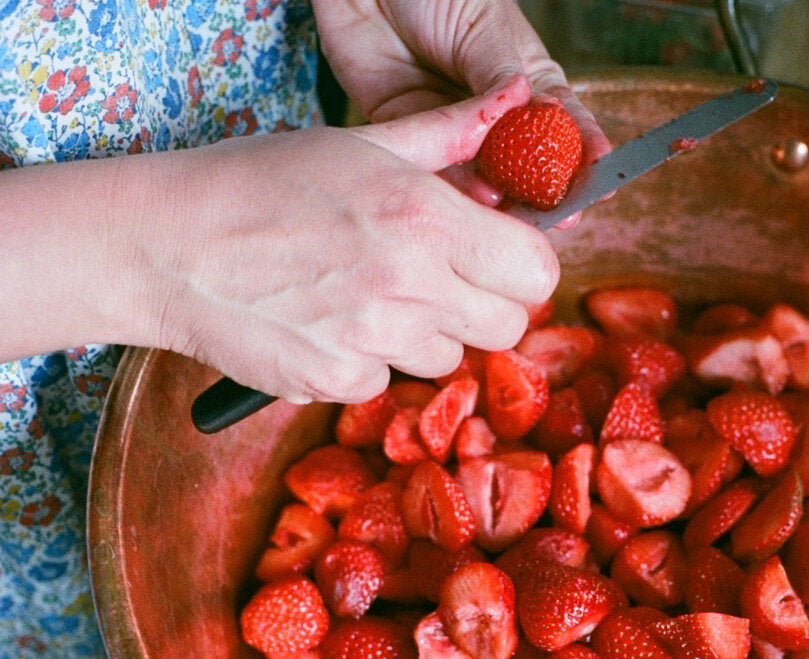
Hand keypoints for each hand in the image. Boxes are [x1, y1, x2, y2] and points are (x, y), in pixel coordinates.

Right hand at [128, 83, 557, 403]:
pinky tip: (328, 324)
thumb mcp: (362, 144)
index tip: (496, 259)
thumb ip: (451, 133)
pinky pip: (384, 381)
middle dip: (483, 306)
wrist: (167, 245)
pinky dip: (366, 360)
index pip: (537, 271)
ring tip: (368, 296)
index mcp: (427, 217)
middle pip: (507, 327)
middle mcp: (410, 282)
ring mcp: (374, 340)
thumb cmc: (261, 183)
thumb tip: (516, 101)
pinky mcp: (336, 380)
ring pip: (447, 359)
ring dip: (423, 334)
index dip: (521, 266)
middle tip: (438, 280)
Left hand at [313, 0, 610, 221]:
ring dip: (498, 195)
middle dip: (543, 191)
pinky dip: (453, 185)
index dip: (584, 153)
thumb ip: (500, 76)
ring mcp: (450, 125)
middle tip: (561, 217)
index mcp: (525, 79)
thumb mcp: (481, 26)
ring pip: (479, 173)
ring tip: (512, 208)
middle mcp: (491, 111)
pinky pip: (432, 166)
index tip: (603, 181)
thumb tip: (535, 112)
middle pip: (523, 161)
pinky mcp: (407, 132)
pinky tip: (474, 196)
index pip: (562, 121)